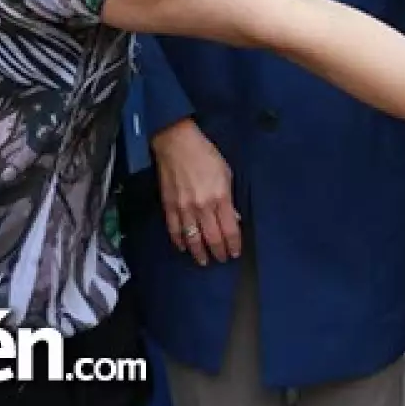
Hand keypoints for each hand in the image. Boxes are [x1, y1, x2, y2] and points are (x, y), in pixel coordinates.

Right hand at [151, 118, 240, 265]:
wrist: (177, 144)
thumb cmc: (205, 155)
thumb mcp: (226, 173)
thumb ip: (230, 198)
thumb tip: (233, 218)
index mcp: (220, 197)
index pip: (229, 229)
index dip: (233, 244)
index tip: (235, 252)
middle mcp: (203, 207)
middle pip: (212, 238)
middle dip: (219, 252)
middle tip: (222, 259)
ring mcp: (184, 209)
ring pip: (193, 239)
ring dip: (199, 253)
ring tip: (204, 261)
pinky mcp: (169, 207)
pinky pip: (174, 230)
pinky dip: (179, 242)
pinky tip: (184, 248)